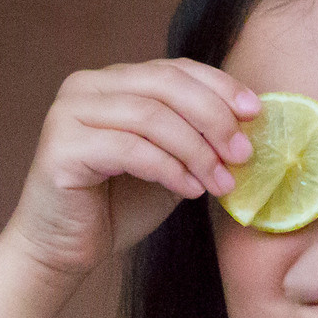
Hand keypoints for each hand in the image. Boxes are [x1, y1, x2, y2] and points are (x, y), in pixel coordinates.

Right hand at [4, 59, 259, 282]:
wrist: (65, 248)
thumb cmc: (118, 206)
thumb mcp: (171, 165)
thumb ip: (196, 140)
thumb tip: (247, 128)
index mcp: (114, 82)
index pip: (174, 69)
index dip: (219, 86)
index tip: (255, 112)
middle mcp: (87, 86)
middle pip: (165, 85)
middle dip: (213, 118)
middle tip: (243, 154)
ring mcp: (69, 111)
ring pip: (150, 116)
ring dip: (196, 150)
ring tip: (220, 183)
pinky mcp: (61, 145)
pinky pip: (130, 148)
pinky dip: (168, 168)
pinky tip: (191, 190)